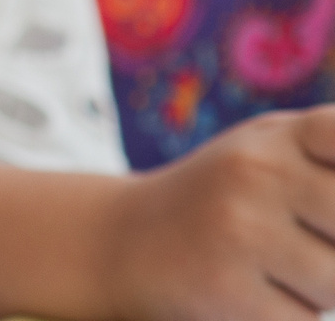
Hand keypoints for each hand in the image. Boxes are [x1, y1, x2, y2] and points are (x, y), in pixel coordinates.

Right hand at [102, 107, 334, 319]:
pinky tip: (257, 294)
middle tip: (314, 243)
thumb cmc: (230, 198)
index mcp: (281, 135)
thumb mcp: (277, 154)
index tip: (328, 213)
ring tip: (282, 270)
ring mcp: (238, 230)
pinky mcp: (224, 289)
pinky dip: (290, 316)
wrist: (123, 240)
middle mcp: (258, 171)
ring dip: (322, 291)